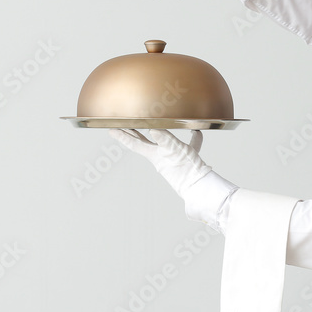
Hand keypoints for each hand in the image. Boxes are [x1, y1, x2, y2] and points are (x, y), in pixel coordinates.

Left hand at [109, 128, 236, 227]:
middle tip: (122, 125)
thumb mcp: (173, 151)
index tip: (111, 130)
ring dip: (158, 133)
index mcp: (154, 155)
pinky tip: (196, 132)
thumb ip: (164, 139)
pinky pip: (188, 146)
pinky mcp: (186, 160)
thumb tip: (153, 128)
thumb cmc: (186, 170)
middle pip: (142, 142)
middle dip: (132, 133)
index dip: (122, 136)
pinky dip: (192, 139)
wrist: (200, 186)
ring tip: (154, 125)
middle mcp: (160, 157)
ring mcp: (172, 159)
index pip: (134, 143)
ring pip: (163, 143)